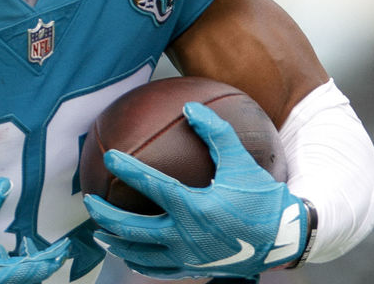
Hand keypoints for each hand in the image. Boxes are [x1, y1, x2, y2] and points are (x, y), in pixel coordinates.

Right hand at [0, 178, 69, 283]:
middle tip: (52, 247)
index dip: (52, 257)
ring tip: (21, 245)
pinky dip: (4, 267)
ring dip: (22, 265)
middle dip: (41, 263)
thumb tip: (3, 185)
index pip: (33, 269)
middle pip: (28, 280)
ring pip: (13, 281)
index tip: (64, 246)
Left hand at [83, 102, 308, 278]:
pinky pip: (158, 271)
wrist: (283, 239)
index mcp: (195, 208)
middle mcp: (186, 237)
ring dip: (116, 243)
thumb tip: (190, 106)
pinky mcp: (194, 270)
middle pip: (133, 229)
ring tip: (99, 233)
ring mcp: (188, 258)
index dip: (127, 169)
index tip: (109, 156)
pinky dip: (139, 262)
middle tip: (89, 201)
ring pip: (140, 255)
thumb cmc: (262, 198)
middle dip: (106, 216)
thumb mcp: (241, 161)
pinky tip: (130, 255)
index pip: (151, 186)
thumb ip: (215, 132)